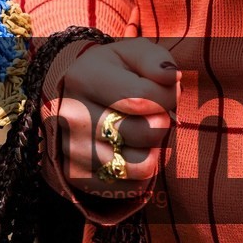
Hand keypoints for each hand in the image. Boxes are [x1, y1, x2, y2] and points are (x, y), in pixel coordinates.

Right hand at [46, 39, 178, 200]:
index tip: (159, 91)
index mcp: (84, 77)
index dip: (167, 95)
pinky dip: (140, 174)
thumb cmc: (112, 74)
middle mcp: (71, 116)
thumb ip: (156, 60)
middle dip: (160, 123)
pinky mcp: (77, 178)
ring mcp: (71, 150)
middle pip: (146, 132)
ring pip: (140, 166)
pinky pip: (131, 187)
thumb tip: (170, 77)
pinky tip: (128, 154)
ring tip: (138, 135)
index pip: (147, 96)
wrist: (72, 97)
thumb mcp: (132, 54)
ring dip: (151, 151)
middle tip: (149, 114)